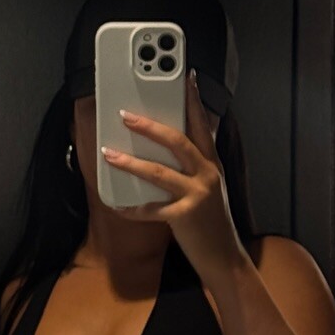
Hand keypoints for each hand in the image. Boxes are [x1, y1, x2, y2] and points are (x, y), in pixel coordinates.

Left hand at [98, 68, 248, 286]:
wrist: (224, 258)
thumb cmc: (211, 222)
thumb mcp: (209, 188)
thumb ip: (194, 167)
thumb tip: (163, 148)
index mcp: (212, 164)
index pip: (202, 125)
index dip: (193, 100)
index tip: (185, 77)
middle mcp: (207, 175)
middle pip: (177, 141)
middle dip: (149, 126)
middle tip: (126, 115)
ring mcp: (197, 195)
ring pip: (159, 171)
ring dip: (130, 161)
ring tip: (109, 154)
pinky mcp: (185, 217)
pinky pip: (151, 210)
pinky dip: (131, 209)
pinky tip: (116, 206)